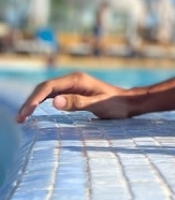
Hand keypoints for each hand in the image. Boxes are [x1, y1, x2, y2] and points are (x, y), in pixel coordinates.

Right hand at [16, 72, 131, 122]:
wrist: (129, 103)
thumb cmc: (117, 105)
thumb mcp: (98, 105)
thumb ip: (77, 103)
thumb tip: (54, 102)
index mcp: (76, 80)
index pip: (48, 87)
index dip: (34, 99)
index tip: (26, 113)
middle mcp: (72, 80)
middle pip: (44, 88)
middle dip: (30, 102)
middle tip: (20, 119)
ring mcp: (73, 86)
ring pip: (47, 92)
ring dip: (34, 102)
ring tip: (23, 118)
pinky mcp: (74, 92)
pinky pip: (53, 96)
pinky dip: (42, 103)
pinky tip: (36, 111)